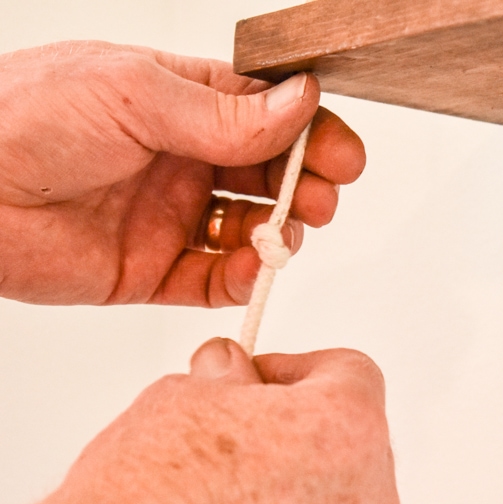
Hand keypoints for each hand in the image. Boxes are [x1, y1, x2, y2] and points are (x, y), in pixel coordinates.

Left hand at [0, 41, 364, 305]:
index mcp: (182, 103)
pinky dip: (240, 279)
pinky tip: (251, 268)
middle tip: (320, 198)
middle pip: (267, 176)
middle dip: (303, 187)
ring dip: (278, 234)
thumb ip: (225, 113)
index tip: (341, 154)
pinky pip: (210, 279)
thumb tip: (302, 103)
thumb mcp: (136, 96)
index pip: (268, 117)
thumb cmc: (26, 117)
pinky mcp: (150, 269)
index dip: (311, 136)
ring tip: (285, 234)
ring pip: (248, 230)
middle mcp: (182, 159)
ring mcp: (168, 216)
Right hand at [0, 339, 398, 503]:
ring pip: (336, 483)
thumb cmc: (155, 499)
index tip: (258, 377)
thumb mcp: (186, 398)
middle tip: (240, 424)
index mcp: (348, 426)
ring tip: (230, 478)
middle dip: (296, 420)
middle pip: (347, 429)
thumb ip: (227, 375)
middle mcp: (370, 489)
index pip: (350, 370)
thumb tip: (230, 367)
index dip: (296, 366)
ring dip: (294, 470)